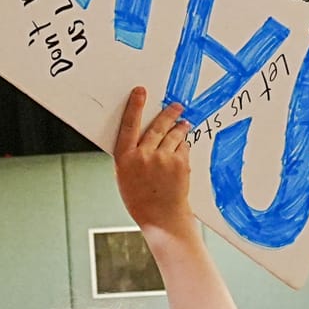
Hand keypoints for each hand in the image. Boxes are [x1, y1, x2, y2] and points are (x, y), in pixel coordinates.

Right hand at [113, 86, 193, 232]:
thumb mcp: (125, 175)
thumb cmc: (139, 197)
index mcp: (125, 158)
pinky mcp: (180, 163)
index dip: (134, 107)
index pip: (129, 125)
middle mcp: (144, 156)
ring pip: (174, 134)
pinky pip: (183, 147)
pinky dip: (183, 146)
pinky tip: (181, 150)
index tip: (140, 92)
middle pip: (157, 126)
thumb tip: (143, 132)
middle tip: (176, 106)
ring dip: (179, 128)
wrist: (160, 216)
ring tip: (183, 124)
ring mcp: (163, 159)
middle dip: (168, 113)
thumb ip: (132, 154)